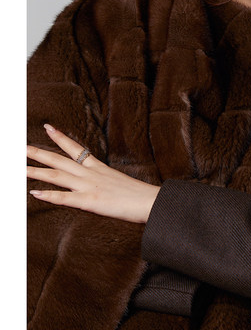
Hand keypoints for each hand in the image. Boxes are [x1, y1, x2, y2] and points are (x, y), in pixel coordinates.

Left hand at [27, 125, 159, 222]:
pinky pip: (66, 198)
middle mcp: (91, 174)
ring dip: (37, 172)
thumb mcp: (121, 183)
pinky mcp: (91, 201)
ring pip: (58, 176)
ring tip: (19, 168)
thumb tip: (103, 184)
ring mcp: (90, 186)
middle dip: (39, 153)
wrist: (151, 201)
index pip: (76, 149)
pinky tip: (35, 193)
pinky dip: (50, 196)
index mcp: (99, 168)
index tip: (47, 127)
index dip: (60, 138)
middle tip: (20, 147)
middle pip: (60, 160)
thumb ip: (107, 181)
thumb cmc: (140, 195)